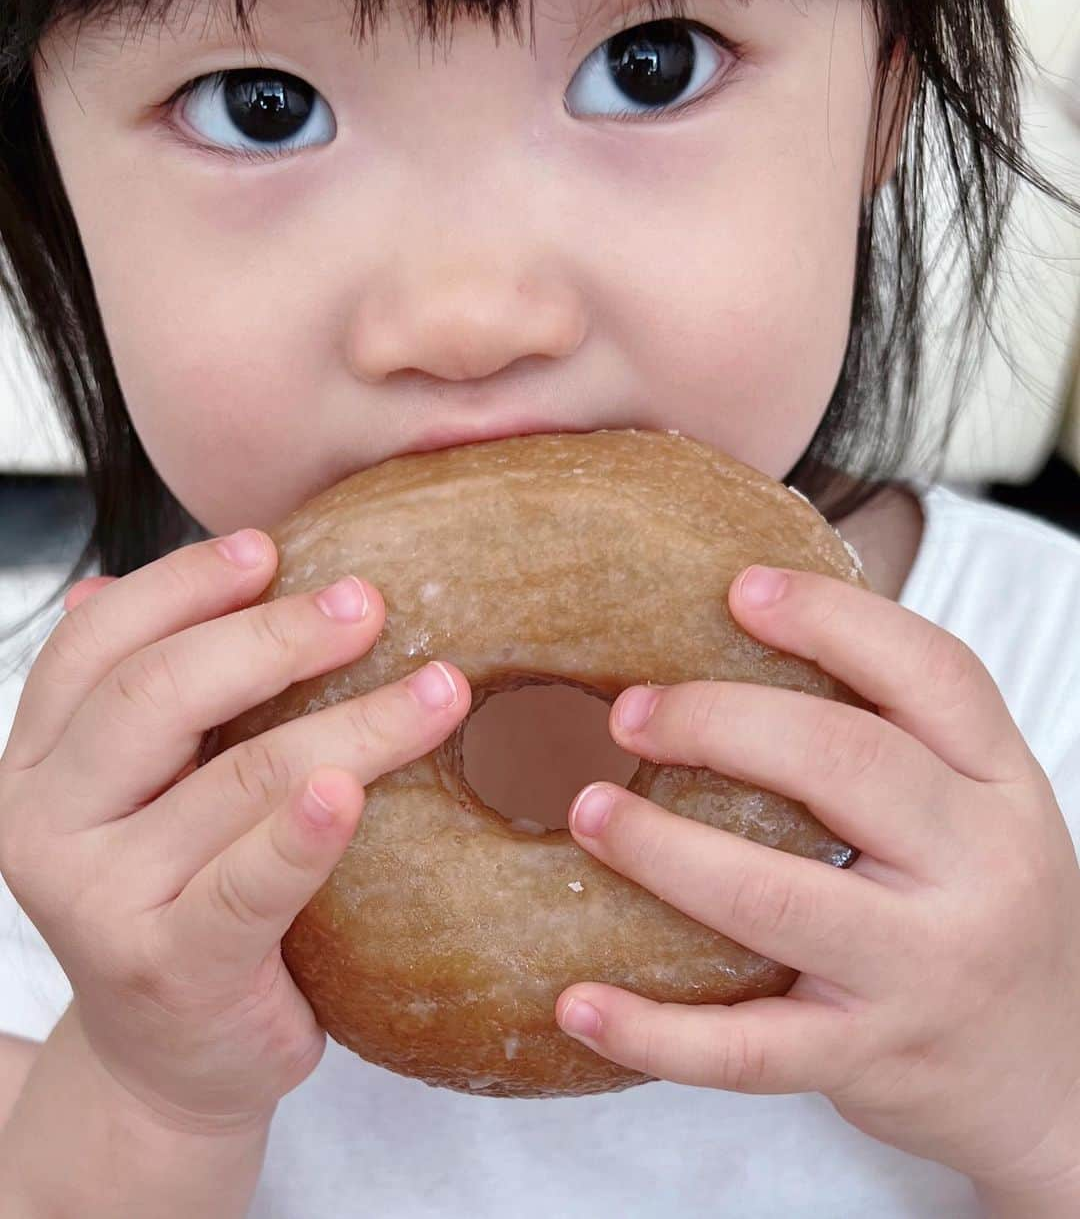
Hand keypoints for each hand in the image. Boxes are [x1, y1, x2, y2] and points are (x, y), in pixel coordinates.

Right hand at [0, 531, 470, 1132]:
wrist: (175, 1054)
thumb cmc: (185, 890)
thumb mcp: (154, 788)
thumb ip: (166, 692)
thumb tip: (210, 561)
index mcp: (40, 758)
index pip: (95, 643)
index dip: (183, 582)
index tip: (271, 545)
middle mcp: (44, 822)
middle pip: (159, 693)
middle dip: (274, 636)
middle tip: (370, 603)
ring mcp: (97, 899)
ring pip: (237, 777)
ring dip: (352, 721)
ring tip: (440, 688)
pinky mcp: (167, 968)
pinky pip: (248, 883)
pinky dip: (304, 832)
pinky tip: (353, 790)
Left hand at [554, 565, 1079, 1195]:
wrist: (1051, 1076)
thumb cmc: (984, 909)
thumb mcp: (979, 809)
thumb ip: (897, 734)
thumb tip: (750, 623)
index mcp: (1001, 786)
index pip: (933, 672)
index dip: (832, 619)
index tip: (738, 589)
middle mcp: (978, 870)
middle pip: (846, 763)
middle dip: (722, 723)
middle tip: (631, 712)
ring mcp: (923, 972)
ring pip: (779, 899)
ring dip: (666, 852)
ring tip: (588, 814)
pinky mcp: (868, 1060)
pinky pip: (747, 1051)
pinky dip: (654, 1031)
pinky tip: (579, 1003)